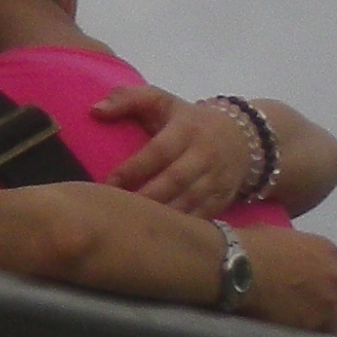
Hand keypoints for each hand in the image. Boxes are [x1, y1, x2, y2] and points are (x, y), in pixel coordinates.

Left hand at [94, 85, 255, 213]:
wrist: (242, 137)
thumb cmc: (187, 120)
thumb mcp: (162, 101)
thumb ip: (128, 99)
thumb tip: (95, 110)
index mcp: (187, 128)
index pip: (159, 150)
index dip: (135, 168)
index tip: (109, 182)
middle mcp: (204, 154)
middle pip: (174, 180)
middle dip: (145, 197)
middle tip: (117, 210)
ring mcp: (216, 179)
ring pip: (188, 203)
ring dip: (161, 217)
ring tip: (133, 226)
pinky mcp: (223, 200)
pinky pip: (200, 218)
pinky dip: (180, 229)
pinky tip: (158, 236)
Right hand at [234, 226, 336, 334]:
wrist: (235, 270)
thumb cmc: (246, 248)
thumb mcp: (277, 236)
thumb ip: (294, 252)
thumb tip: (287, 262)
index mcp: (327, 252)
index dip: (329, 287)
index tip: (316, 294)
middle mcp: (334, 278)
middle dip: (332, 310)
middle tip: (311, 317)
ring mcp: (327, 304)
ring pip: (336, 325)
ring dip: (322, 328)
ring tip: (300, 334)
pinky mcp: (314, 326)